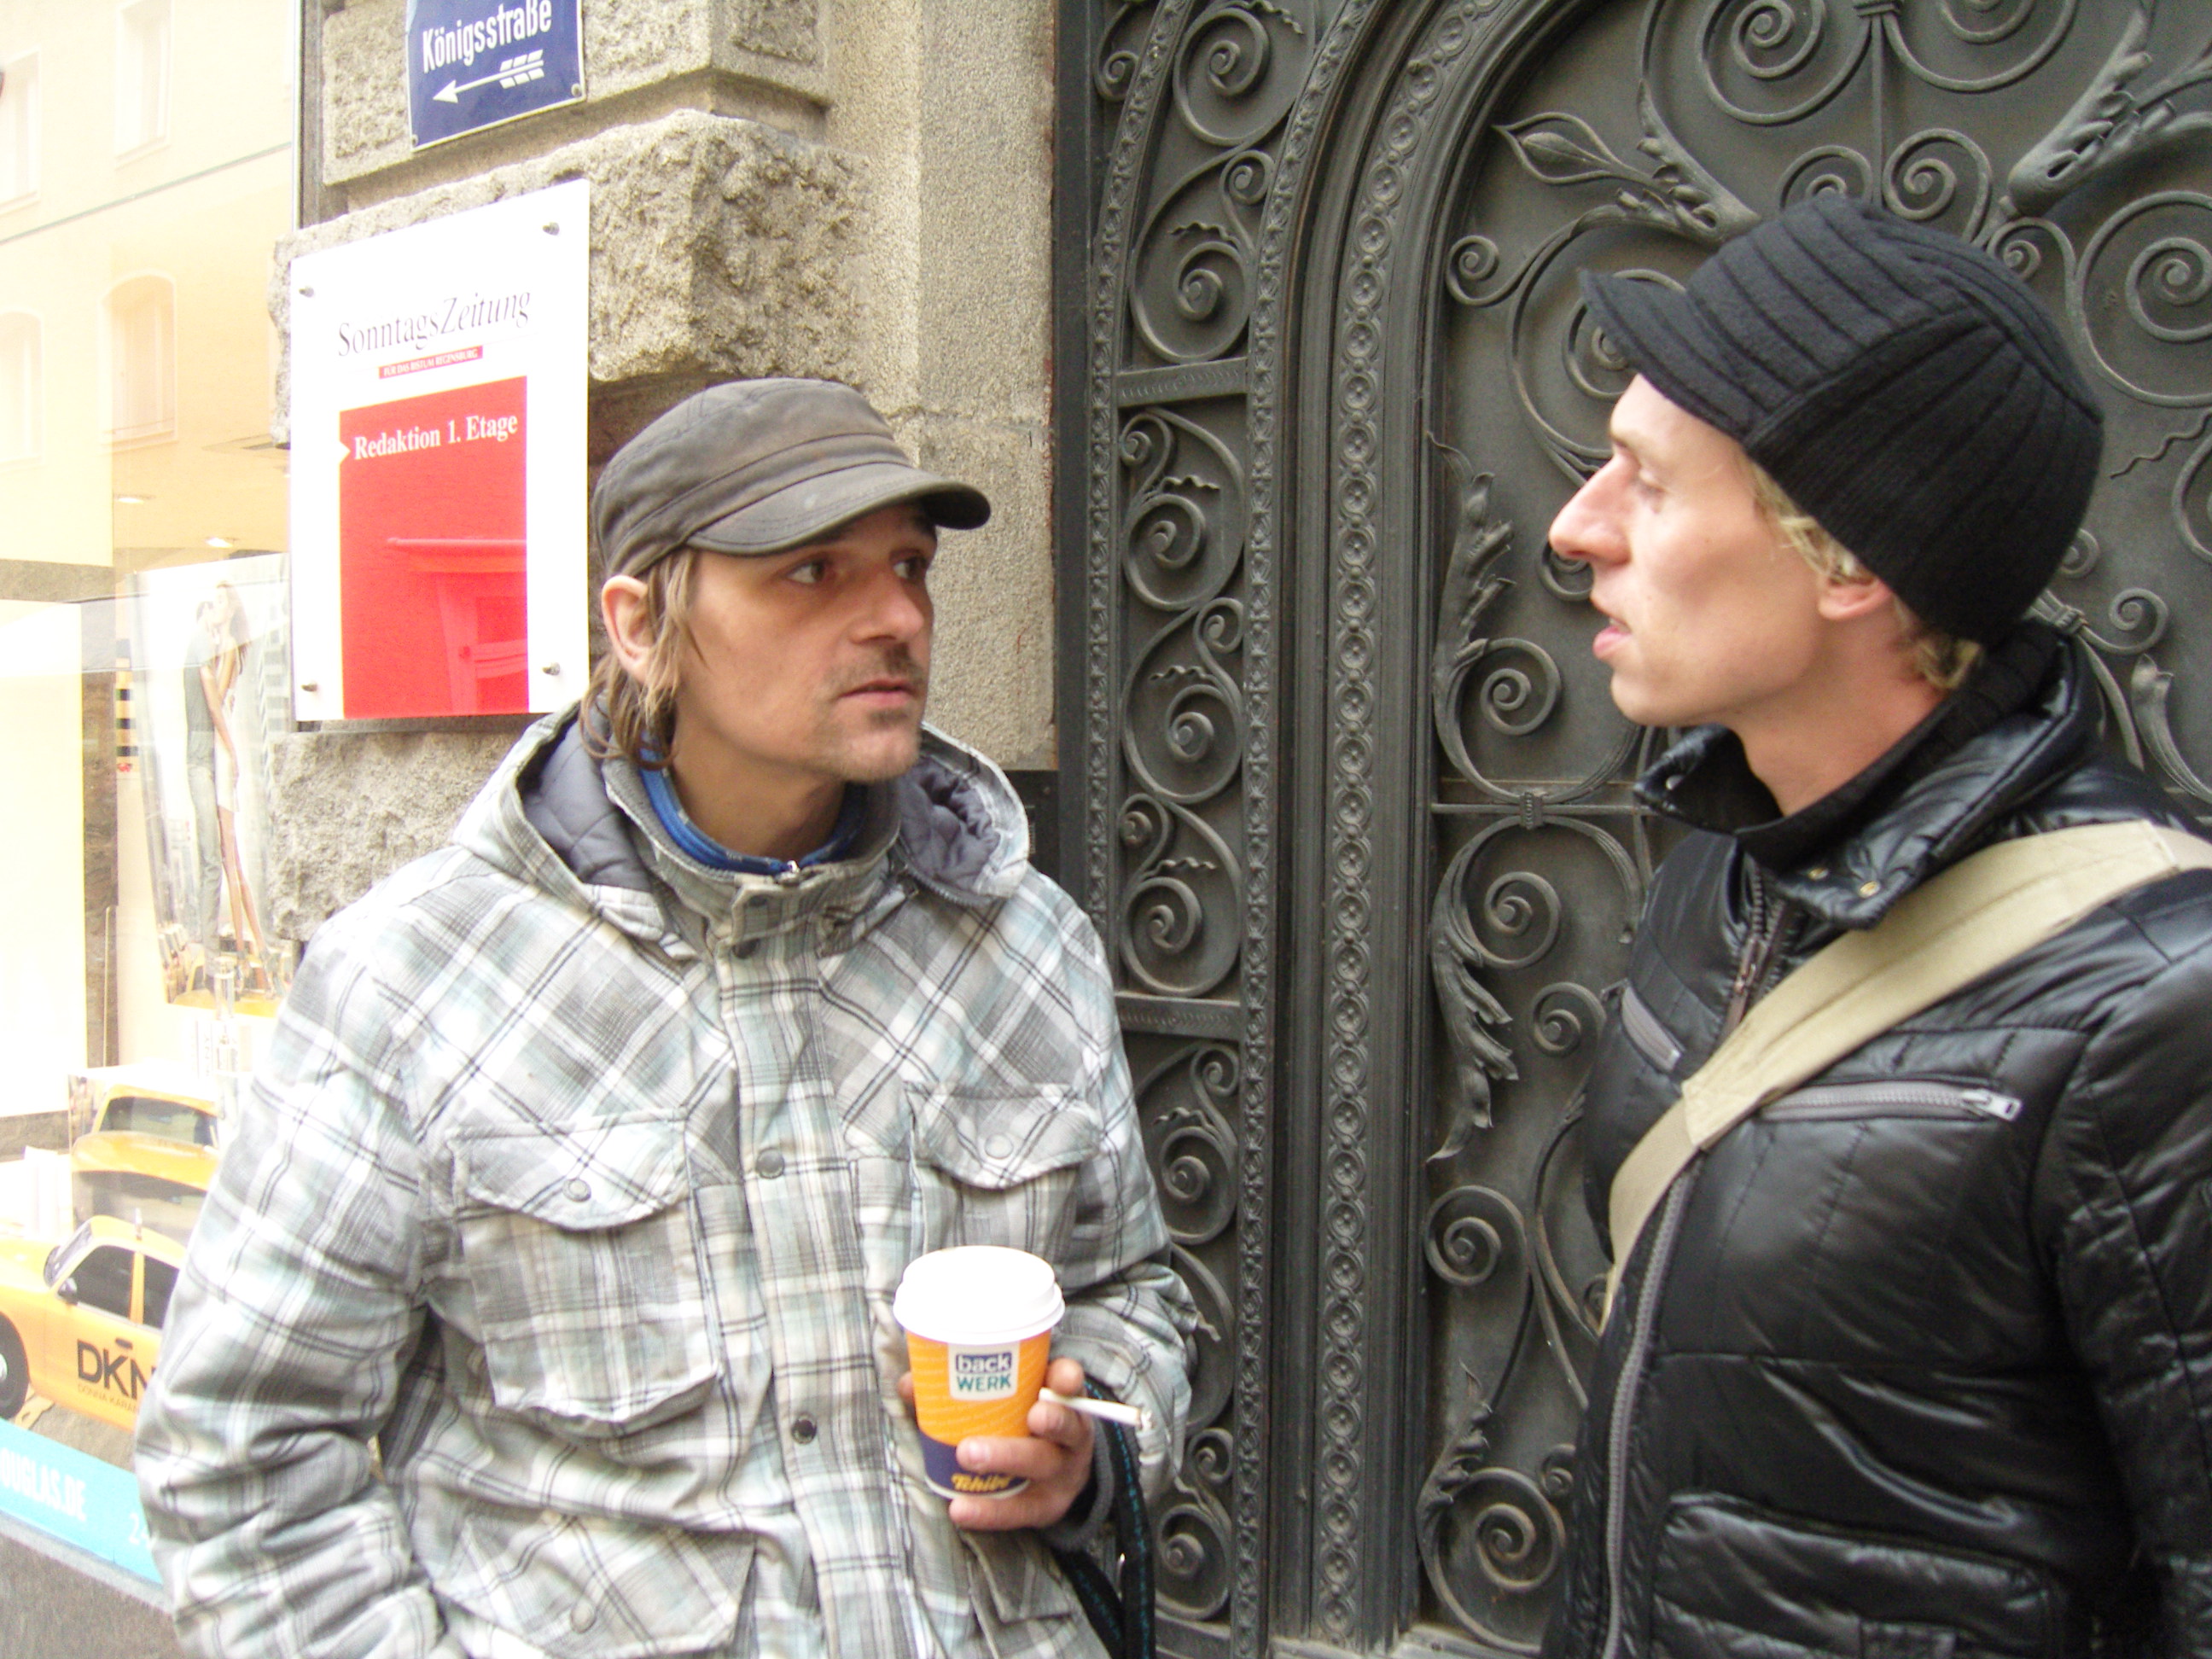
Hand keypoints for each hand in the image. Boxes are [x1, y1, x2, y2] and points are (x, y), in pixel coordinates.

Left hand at [897, 1357, 1095, 1530]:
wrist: (1060, 1471)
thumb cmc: (1025, 1421)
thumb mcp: (1015, 1398)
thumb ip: (967, 1385)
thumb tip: (908, 1383)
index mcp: (1063, 1398)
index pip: (1070, 1383)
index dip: (1066, 1380)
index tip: (1058, 1381)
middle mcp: (1071, 1434)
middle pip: (1058, 1429)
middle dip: (1025, 1422)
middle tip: (984, 1432)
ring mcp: (1062, 1473)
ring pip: (1039, 1467)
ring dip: (1004, 1460)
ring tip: (966, 1458)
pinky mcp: (1047, 1507)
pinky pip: (1018, 1511)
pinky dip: (988, 1512)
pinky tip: (960, 1509)